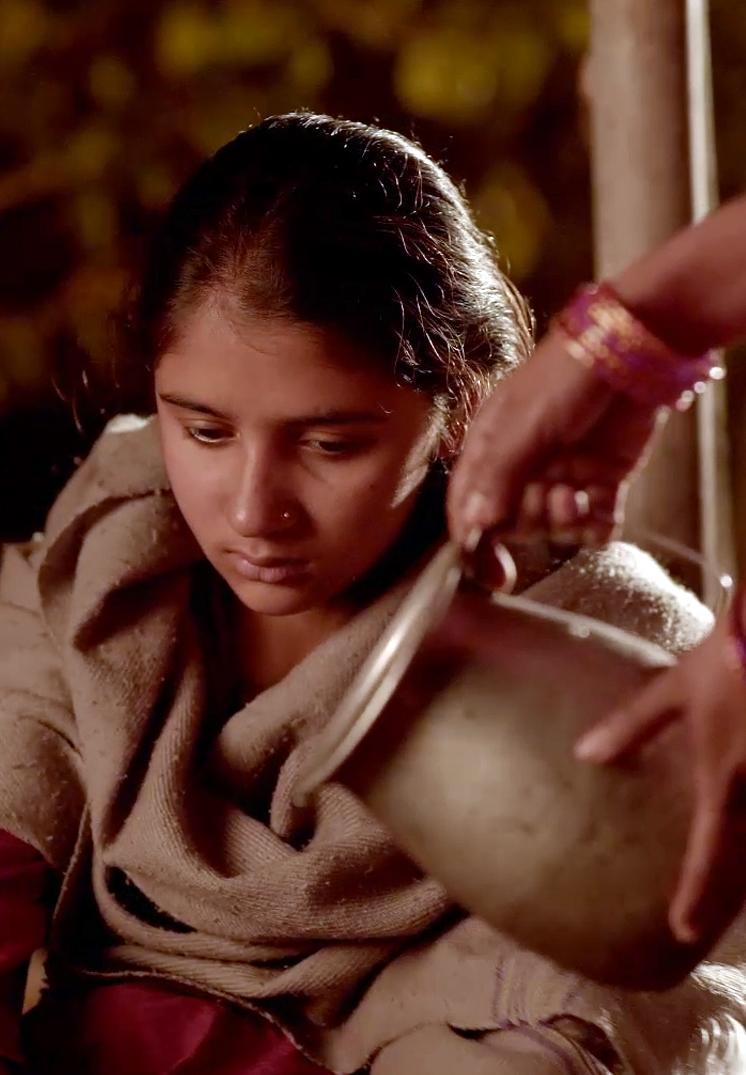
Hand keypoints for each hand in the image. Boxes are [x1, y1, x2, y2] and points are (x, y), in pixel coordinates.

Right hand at [447, 329, 658, 547]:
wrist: (634, 351)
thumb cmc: (565, 378)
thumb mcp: (522, 426)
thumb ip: (498, 478)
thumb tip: (473, 529)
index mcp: (489, 450)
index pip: (469, 508)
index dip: (476, 543)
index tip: (492, 574)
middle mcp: (521, 467)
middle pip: (513, 523)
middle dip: (531, 521)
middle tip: (550, 497)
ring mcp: (562, 475)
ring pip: (554, 528)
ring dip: (565, 521)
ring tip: (576, 495)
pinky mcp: (601, 480)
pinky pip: (593, 525)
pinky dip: (597, 525)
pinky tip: (601, 506)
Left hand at [575, 601, 745, 943]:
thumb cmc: (729, 656)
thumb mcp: (676, 689)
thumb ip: (632, 726)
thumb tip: (584, 756)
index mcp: (725, 780)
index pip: (708, 851)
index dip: (694, 893)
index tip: (683, 931)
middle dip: (737, 880)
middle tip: (715, 901)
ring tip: (734, 865)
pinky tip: (744, 807)